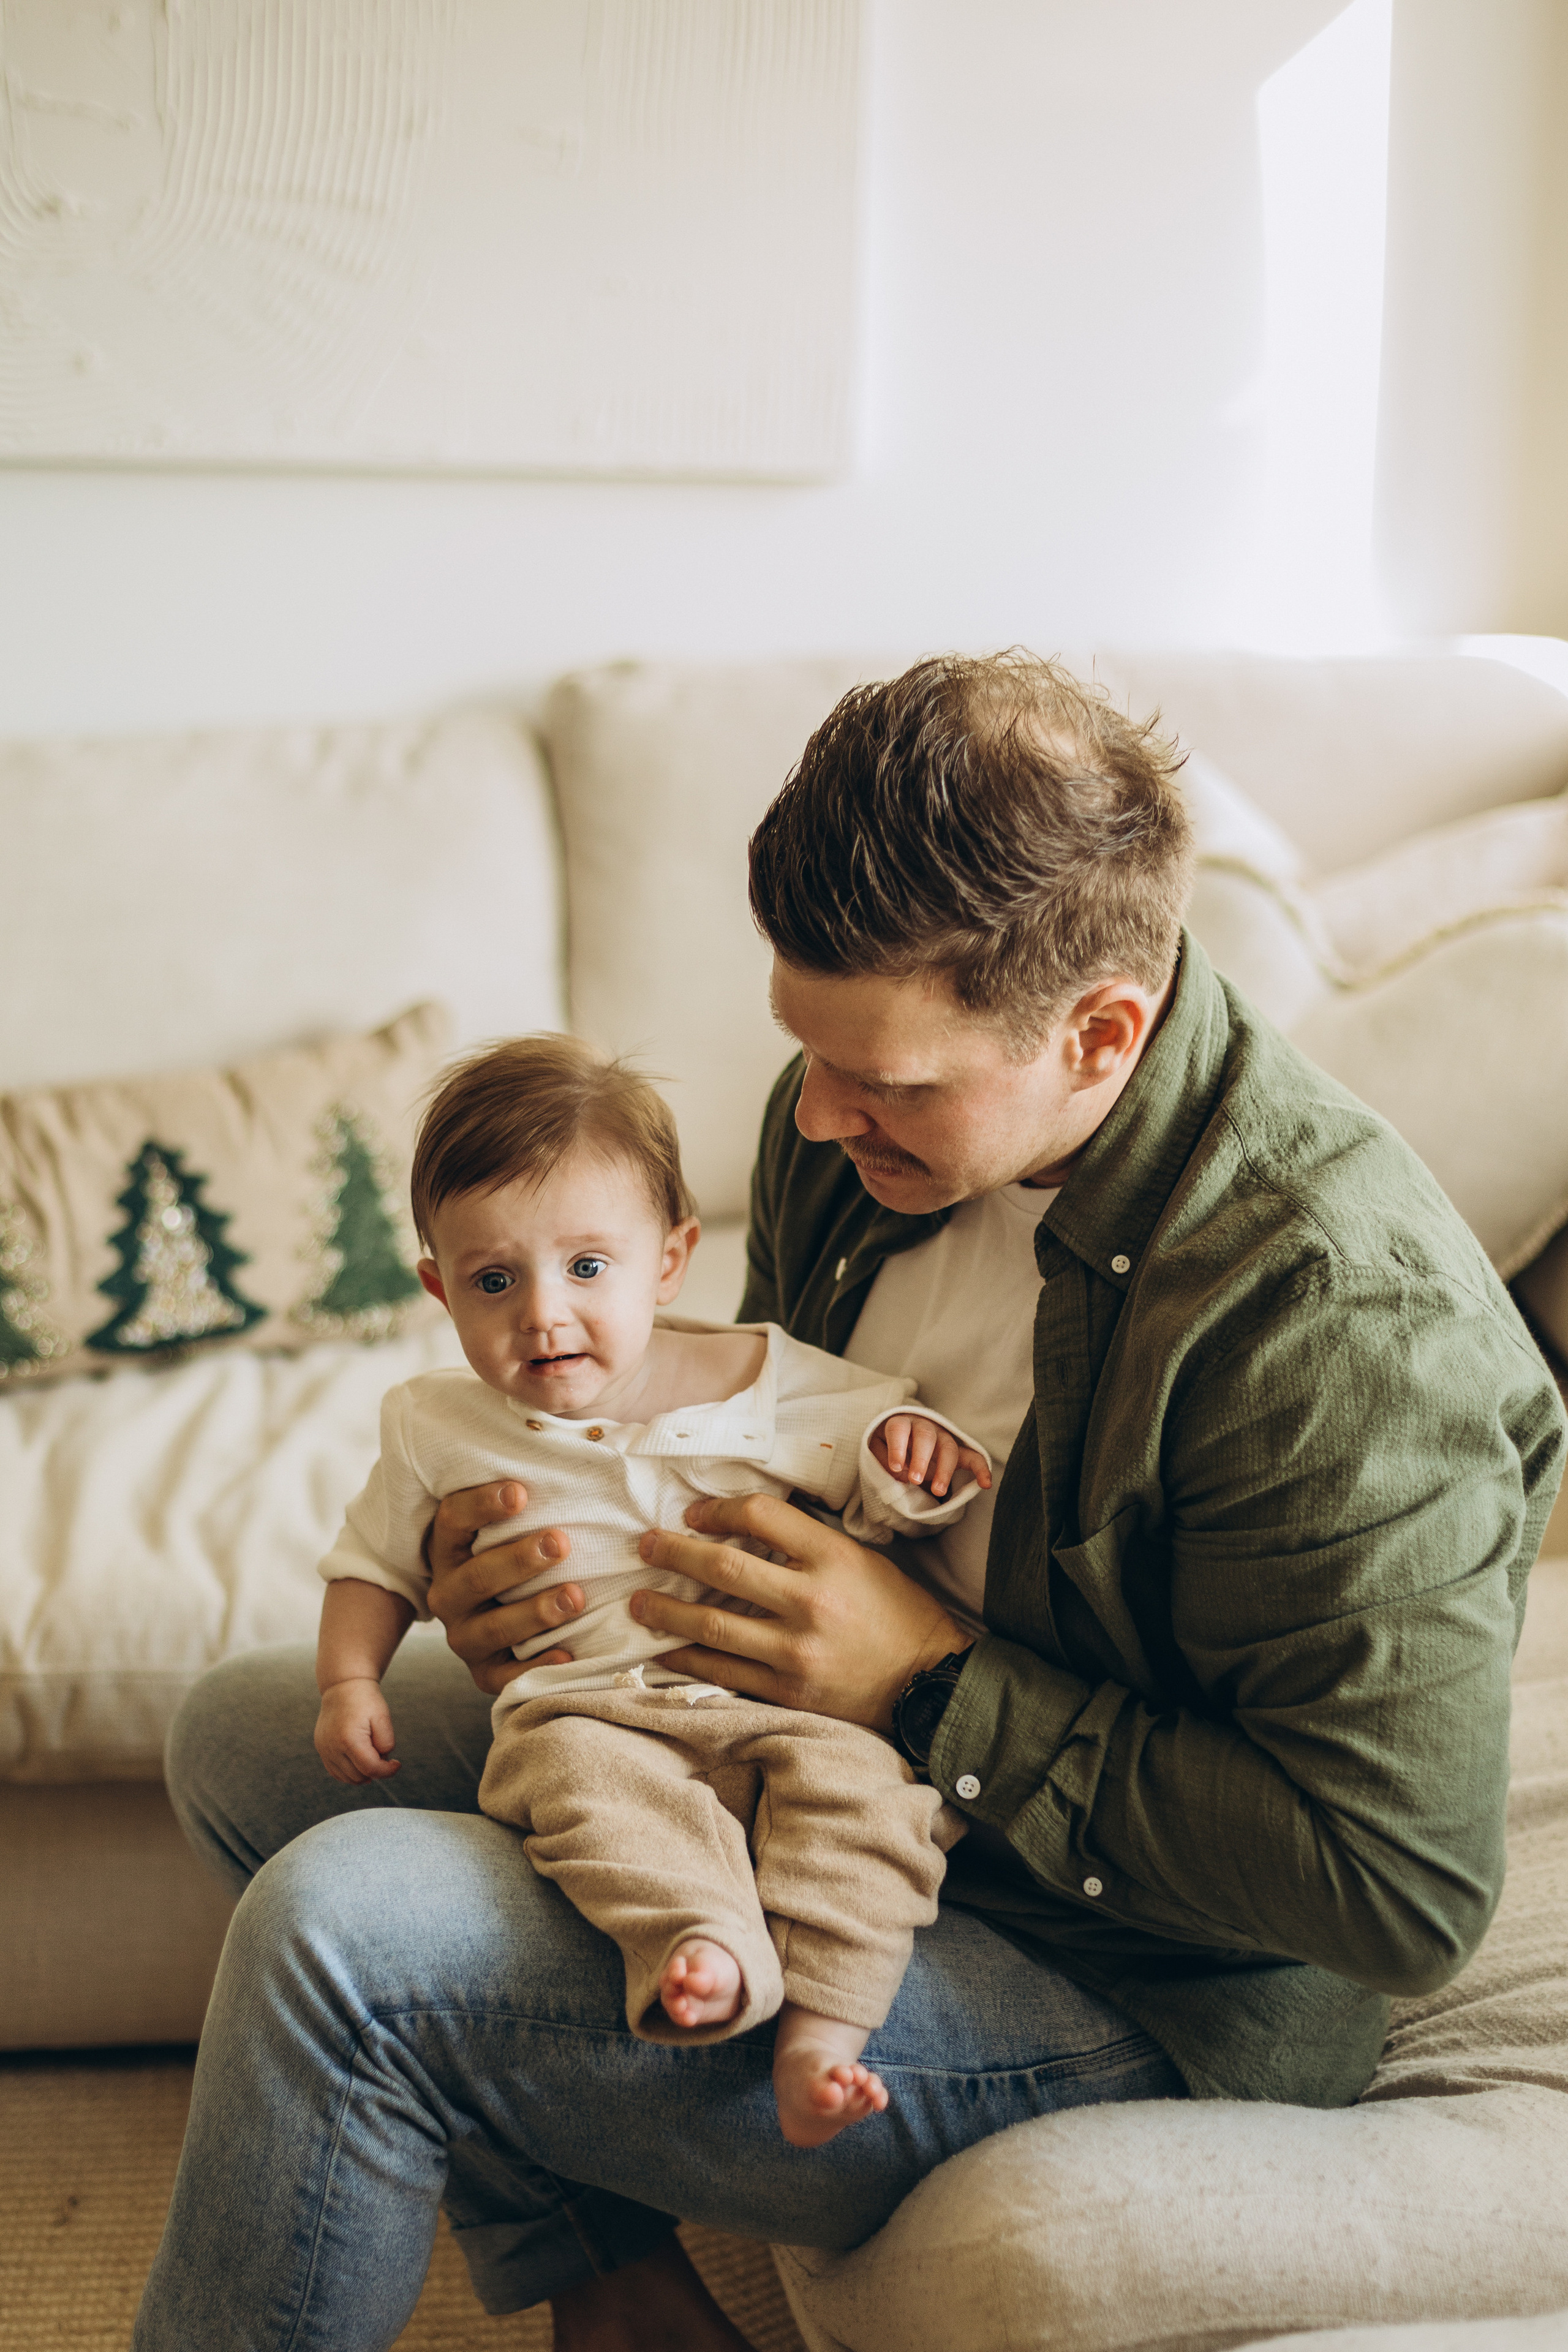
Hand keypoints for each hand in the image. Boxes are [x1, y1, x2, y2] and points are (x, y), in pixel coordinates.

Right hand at [315, 1678, 401, 1783]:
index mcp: (349, 1739)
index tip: (397, 1764)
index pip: (370, 1769)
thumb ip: (386, 1742)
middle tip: (382, 1753)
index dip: (387, 1771)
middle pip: (359, 1776)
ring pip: (347, 1778)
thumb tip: (382, 1760)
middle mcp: (332, 1747)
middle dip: (375, 1770)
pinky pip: (336, 1772)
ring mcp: (324, 1749)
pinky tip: (360, 1761)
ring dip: (363, 1773)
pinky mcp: (321, 1749)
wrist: (343, 1686)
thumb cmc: (365, 1701)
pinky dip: (350, 1773)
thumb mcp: (383, 1717)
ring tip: (371, 1753)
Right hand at [425, 1481, 584, 1696]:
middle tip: (561, 1542)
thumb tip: (588, 1438)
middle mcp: (449, 1593)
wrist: (502, 1620)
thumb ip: (531, 1491)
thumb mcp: (514, 1521)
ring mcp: (465, 1636)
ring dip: (533, 1612)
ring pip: (491, 1628)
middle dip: (518, 1560)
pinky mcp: (485, 1674)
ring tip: (575, 1596)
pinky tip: (568, 1653)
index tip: (521, 1491)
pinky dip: (536, 1667)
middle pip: (474, 1577)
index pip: (453, 1520)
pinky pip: (505, 1677)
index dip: (482, 1505)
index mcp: (448, 1548)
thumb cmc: (520, 1549)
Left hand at [630, 1492, 970, 1730]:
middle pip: (725, 1565)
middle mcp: (811, 1601)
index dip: (718, 1509)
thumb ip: (808, 1543)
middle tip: (645, 1545)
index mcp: (833, 1557)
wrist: (927, 1680)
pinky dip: (688, 1658)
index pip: (761, 1516)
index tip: (692, 1513)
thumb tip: (747, 1524)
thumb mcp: (861, 1560)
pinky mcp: (787, 1691)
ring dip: (667, 1610)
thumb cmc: (895, 1612)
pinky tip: (665, 1648)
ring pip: (713, 1624)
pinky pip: (724, 1671)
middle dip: (674, 1552)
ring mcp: (796, 1650)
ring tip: (638, 1601)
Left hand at [870, 1415, 991, 1498]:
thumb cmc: (888, 1445)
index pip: (899, 1429)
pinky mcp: (958, 1451)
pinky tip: (986, 1484)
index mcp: (902, 1423)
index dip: (897, 1447)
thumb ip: (882, 1459)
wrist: (903, 1438)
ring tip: (938, 1492)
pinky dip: (981, 1469)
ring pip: (949, 1448)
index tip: (896, 1466)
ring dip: (944, 1470)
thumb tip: (899, 1472)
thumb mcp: (877, 1448)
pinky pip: (973, 1457)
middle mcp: (925, 1426)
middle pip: (926, 1436)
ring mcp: (943, 1437)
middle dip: (922, 1459)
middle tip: (915, 1480)